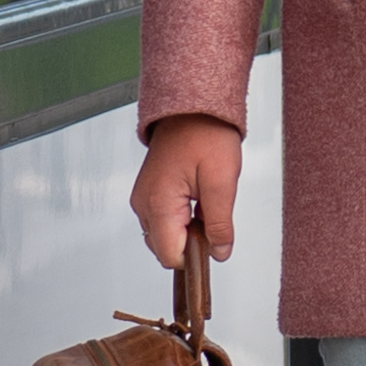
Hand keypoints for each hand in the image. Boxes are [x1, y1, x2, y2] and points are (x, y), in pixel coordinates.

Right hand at [131, 112, 246, 272]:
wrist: (193, 109)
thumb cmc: (206, 134)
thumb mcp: (222, 182)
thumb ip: (220, 224)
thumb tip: (219, 252)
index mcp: (158, 203)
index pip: (170, 256)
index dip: (195, 255)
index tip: (214, 240)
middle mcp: (144, 204)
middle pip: (165, 249)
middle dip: (192, 243)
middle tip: (213, 216)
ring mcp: (144, 199)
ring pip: (165, 236)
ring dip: (187, 231)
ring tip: (205, 203)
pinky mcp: (149, 194)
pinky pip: (164, 220)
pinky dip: (182, 219)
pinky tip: (197, 200)